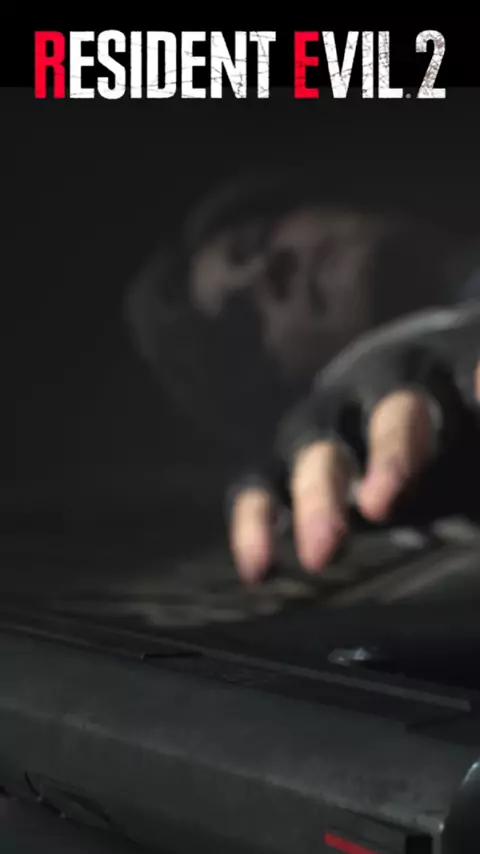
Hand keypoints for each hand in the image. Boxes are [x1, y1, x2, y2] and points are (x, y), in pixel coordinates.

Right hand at [229, 304, 479, 582]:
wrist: (406, 378)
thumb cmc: (464, 415)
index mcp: (458, 362)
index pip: (475, 371)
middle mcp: (386, 383)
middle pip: (392, 412)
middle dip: (393, 454)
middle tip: (387, 504)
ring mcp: (330, 418)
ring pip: (316, 452)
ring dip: (320, 498)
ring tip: (323, 553)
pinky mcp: (285, 456)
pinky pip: (255, 485)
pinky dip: (253, 521)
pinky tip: (259, 568)